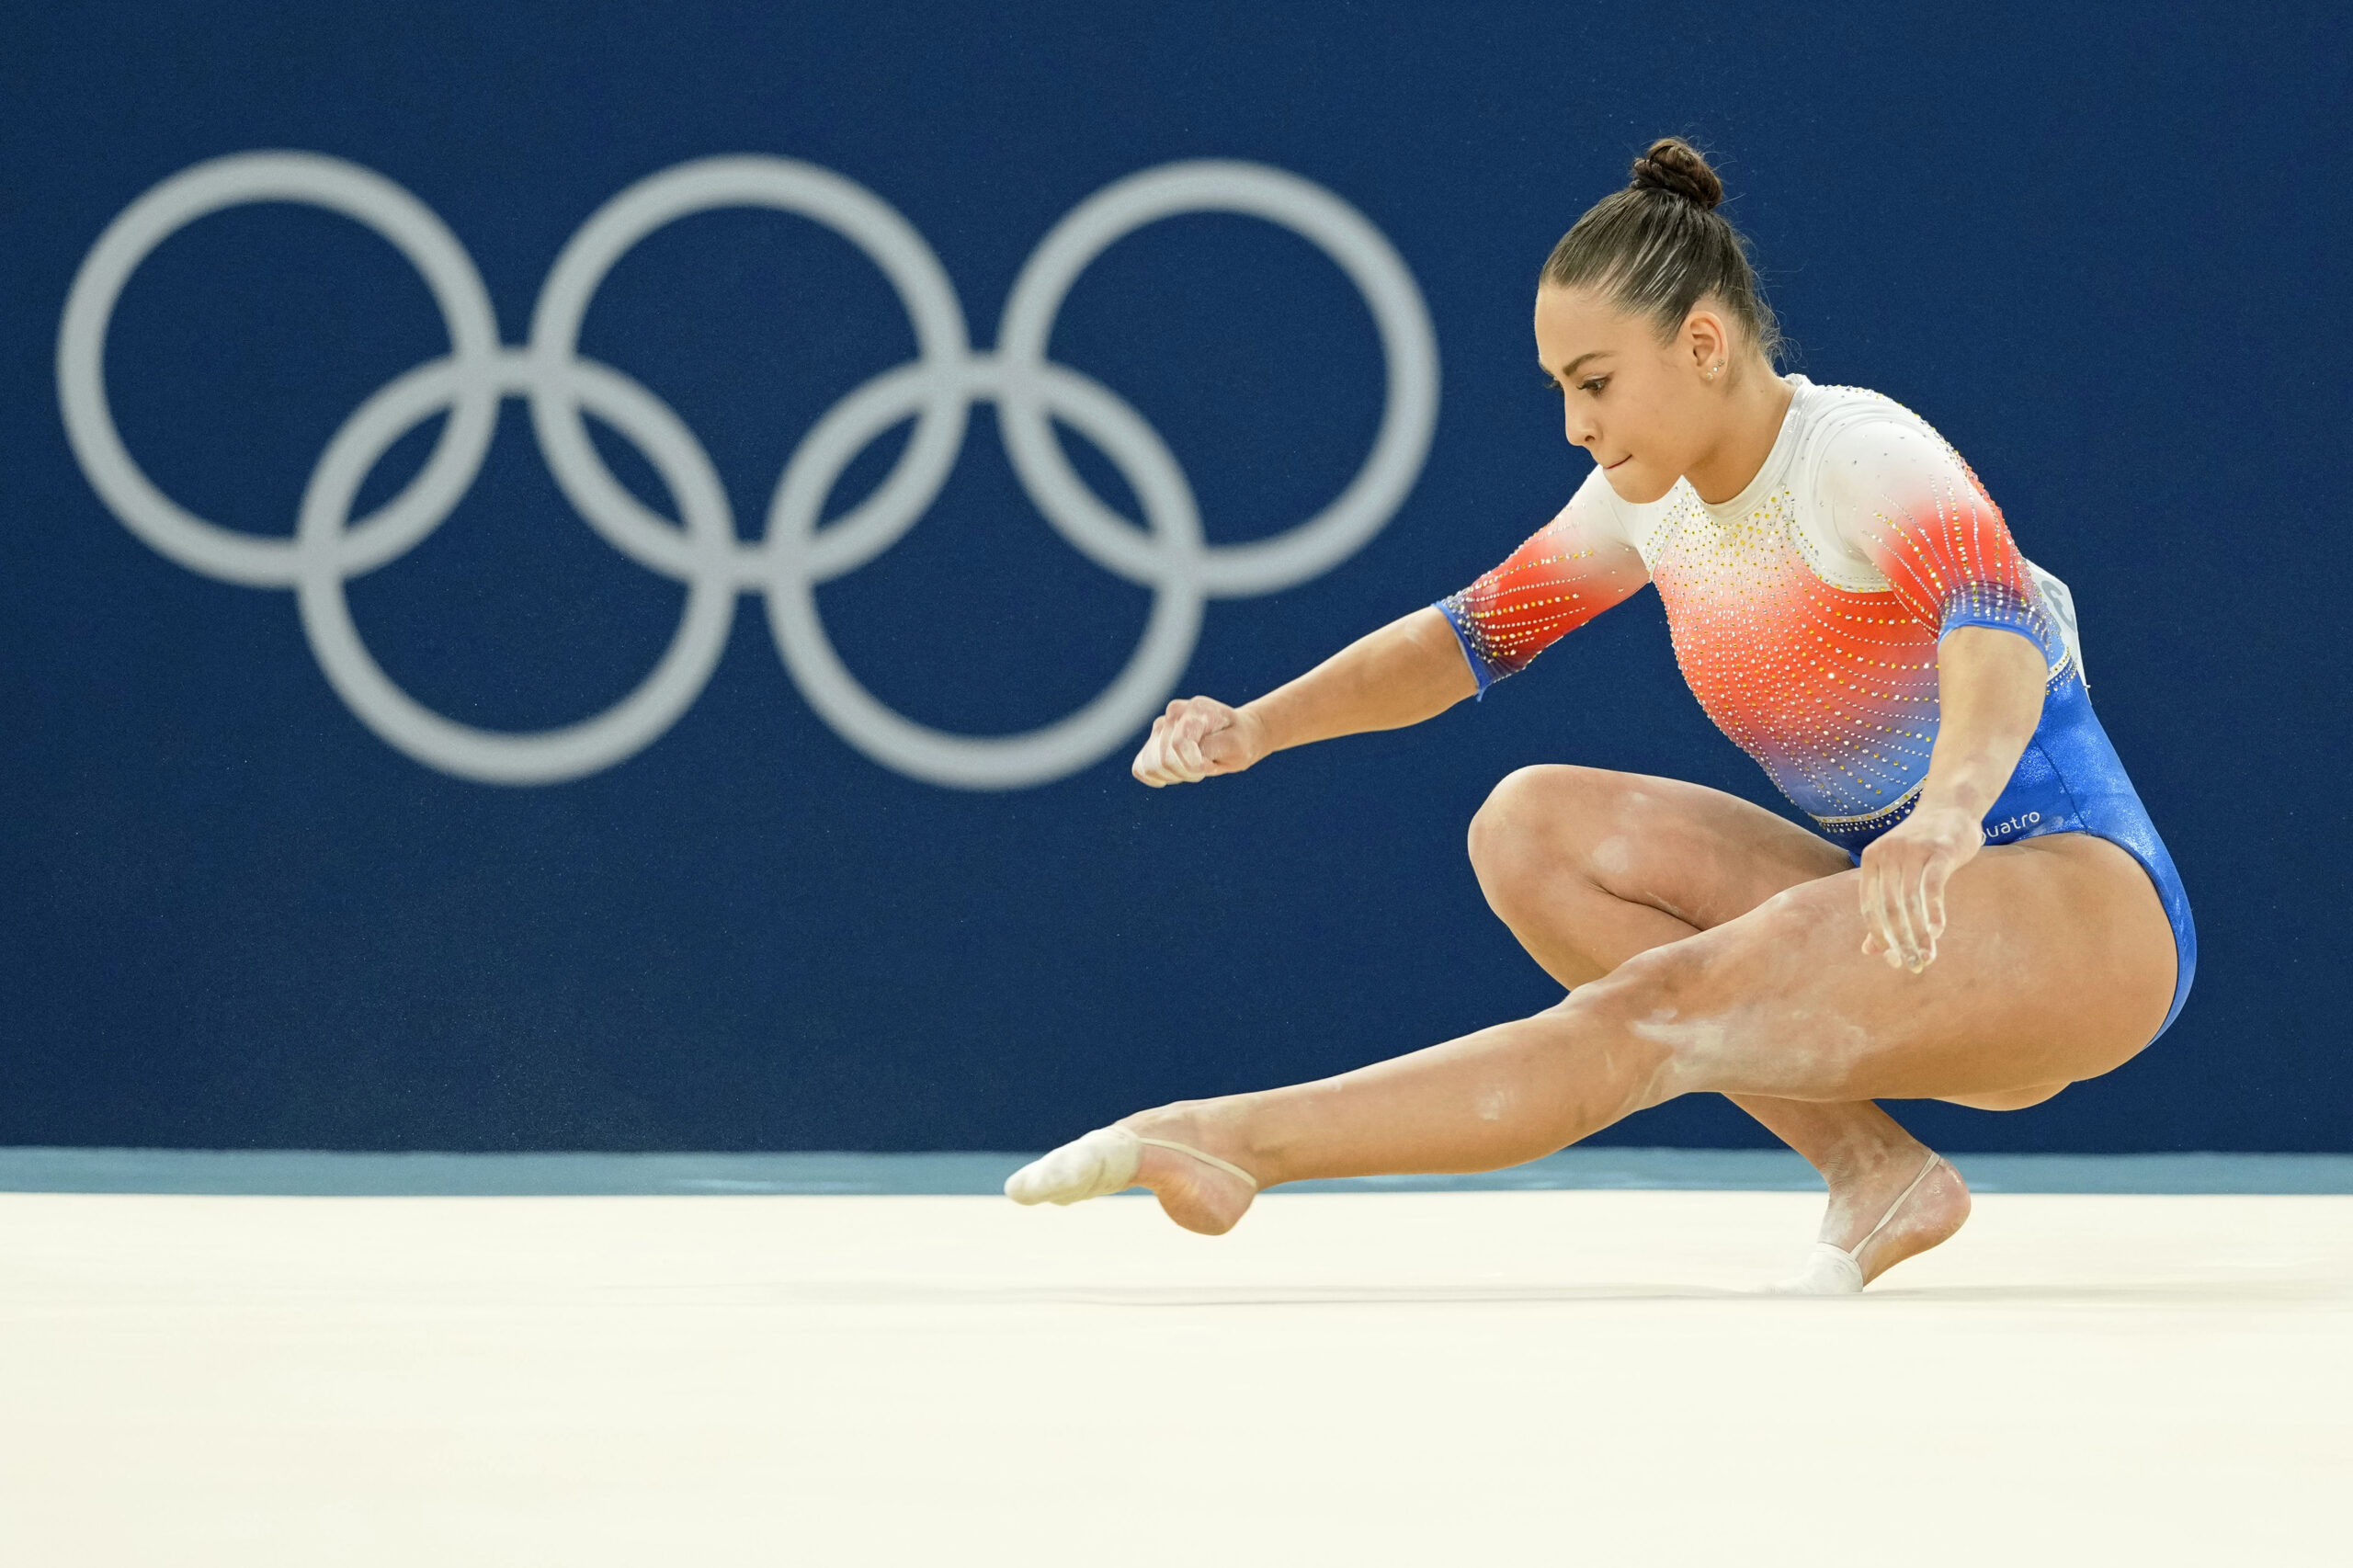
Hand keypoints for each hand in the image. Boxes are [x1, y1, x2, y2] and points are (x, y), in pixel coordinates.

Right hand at [1132, 696, 1266, 787]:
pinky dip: (1158, 777)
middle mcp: (1173, 713)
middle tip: (1206, 765)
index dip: (1195, 765)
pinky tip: (1176, 773)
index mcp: (1196, 709)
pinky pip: (1140, 767)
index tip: (1212, 764)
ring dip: (1176, 775)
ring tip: (1194, 767)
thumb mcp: (1236, 746)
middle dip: (1187, 772)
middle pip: (1164, 759)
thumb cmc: (1237, 742)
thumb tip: (1185, 749)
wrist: (1235, 736)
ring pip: (1152, 765)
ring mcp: (1160, 725)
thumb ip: (1213, 746)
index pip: (1178, 744)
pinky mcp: (1152, 741)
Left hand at [1856, 804, 1981, 972]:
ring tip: (1927, 956)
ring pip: (1910, 901)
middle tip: (1913, 964)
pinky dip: (1934, 912)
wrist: (1952, 807)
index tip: (1894, 960)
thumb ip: (1884, 909)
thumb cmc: (1923, 847)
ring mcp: (1912, 851)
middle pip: (1889, 908)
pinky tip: (1937, 932)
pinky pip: (1932, 886)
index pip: (1870, 908)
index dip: (1881, 937)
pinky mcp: (1938, 850)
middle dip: (1901, 941)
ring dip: (1919, 933)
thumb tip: (1870, 951)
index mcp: (1871, 860)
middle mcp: (1886, 854)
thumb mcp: (1899, 873)